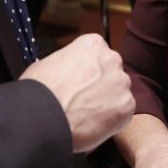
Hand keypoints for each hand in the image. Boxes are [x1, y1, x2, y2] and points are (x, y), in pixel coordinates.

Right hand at [19, 33, 133, 153]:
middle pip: (111, 71)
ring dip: (108, 101)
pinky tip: (93, 123)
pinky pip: (123, 112)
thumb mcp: (49, 63)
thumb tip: (66, 72)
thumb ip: (67, 63)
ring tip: (86, 114)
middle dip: (102, 84)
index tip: (83, 79)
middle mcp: (111, 59)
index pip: (98, 53)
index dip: (89, 69)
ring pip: (119, 92)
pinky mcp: (127, 106)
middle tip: (85, 98)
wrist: (43, 117)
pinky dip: (112, 119)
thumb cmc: (41, 91)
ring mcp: (121, 83)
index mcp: (92, 44)